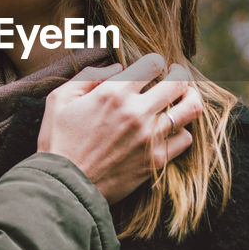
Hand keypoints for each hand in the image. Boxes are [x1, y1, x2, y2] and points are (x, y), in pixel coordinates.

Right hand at [38, 54, 203, 203]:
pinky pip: (185, 139)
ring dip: (189, 99)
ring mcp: (149, 137)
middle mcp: (136, 112)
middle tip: (175, 75)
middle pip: (178, 82)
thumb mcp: (59, 99)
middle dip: (179, 74)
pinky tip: (171, 130)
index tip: (153, 67)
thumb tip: (117, 68)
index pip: (153, 63)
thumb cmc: (58, 142)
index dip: (155, 62)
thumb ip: (88, 76)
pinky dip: (181, 131)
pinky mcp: (156, 160)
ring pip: (190, 109)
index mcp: (113, 93)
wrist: (64, 187)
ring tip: (184, 98)